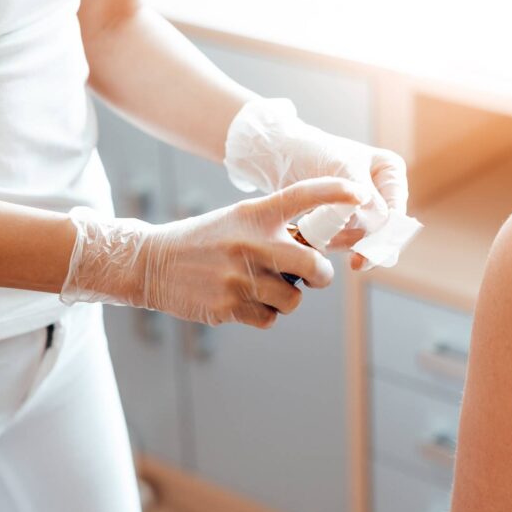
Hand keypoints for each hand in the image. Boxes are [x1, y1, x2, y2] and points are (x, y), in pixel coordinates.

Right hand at [60, 178, 367, 327]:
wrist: (151, 263)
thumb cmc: (204, 241)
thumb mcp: (237, 221)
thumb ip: (274, 230)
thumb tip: (316, 250)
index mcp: (254, 214)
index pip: (301, 196)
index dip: (334, 192)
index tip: (360, 193)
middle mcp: (250, 243)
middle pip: (313, 267)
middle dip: (321, 277)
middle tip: (315, 277)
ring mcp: (239, 277)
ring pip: (292, 300)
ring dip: (285, 299)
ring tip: (261, 287)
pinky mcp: (228, 306)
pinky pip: (268, 318)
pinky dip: (262, 314)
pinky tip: (240, 300)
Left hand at [224, 98, 408, 269]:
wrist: (284, 157)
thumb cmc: (314, 152)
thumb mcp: (342, 168)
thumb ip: (363, 193)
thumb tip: (383, 219)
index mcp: (390, 172)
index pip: (396, 208)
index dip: (388, 231)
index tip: (376, 248)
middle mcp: (383, 192)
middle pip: (385, 228)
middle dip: (371, 245)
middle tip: (359, 262)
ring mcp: (365, 210)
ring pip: (367, 238)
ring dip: (350, 246)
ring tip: (328, 245)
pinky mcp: (347, 223)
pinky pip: (348, 242)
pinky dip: (336, 245)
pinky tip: (322, 244)